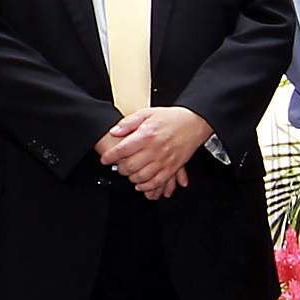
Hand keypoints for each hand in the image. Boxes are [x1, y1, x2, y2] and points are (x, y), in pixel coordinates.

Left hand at [97, 106, 212, 200]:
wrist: (194, 122)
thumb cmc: (171, 118)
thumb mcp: (146, 113)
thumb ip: (128, 123)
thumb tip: (115, 132)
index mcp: (146, 136)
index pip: (122, 150)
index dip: (110, 157)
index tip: (105, 159)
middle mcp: (154, 149)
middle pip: (130, 166)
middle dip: (120, 169)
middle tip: (118, 166)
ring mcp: (164, 160)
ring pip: (142, 177)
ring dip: (132, 178)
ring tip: (129, 174)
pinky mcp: (173, 167)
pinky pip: (158, 182)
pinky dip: (147, 186)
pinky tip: (141, 184)